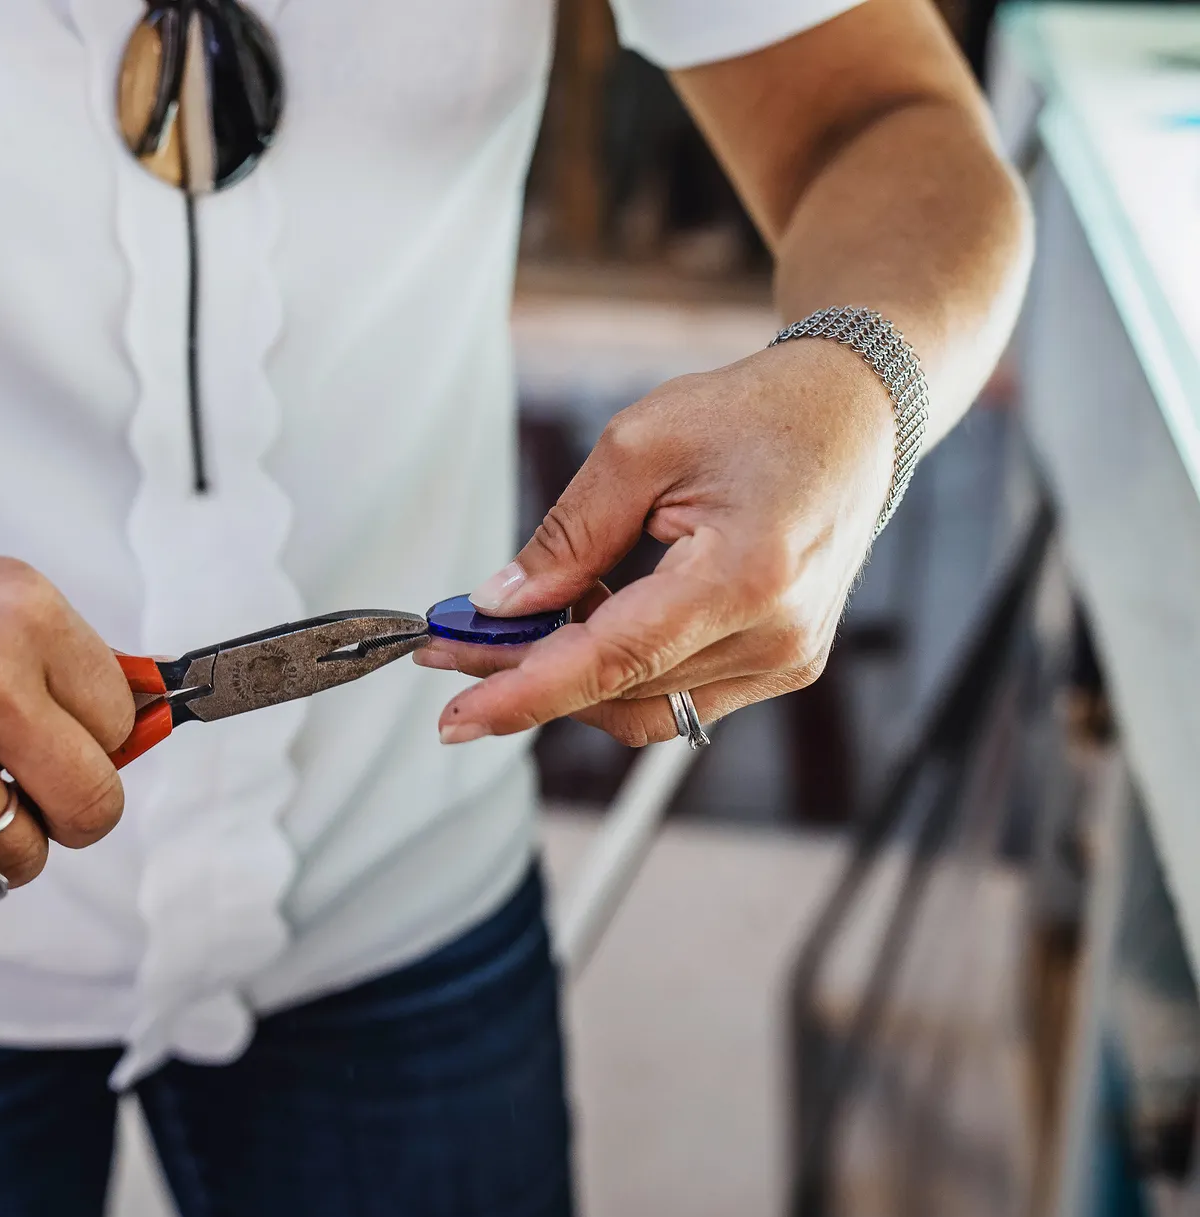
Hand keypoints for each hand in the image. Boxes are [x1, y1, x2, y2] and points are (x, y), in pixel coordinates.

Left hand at [418, 339, 895, 745]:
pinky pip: (672, 696)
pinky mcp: (780, 667)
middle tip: (452, 643)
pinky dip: (613, 672)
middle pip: (618, 691)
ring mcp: (784, 660)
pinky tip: (582, 621)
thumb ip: (568, 536)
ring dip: (565, 677)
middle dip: (523, 674)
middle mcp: (775, 635)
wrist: (853, 416)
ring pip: (640, 707)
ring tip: (512, 623)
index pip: (615, 660)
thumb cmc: (761, 415)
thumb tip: (502, 605)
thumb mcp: (641, 446)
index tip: (457, 712)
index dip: (525, 692)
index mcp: (748, 574)